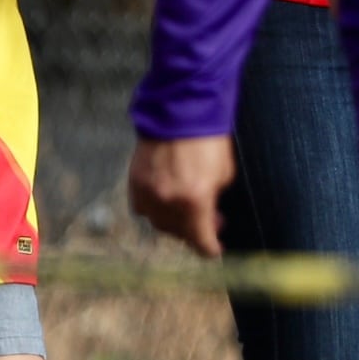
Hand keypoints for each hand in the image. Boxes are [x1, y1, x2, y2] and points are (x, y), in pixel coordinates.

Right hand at [129, 134, 236, 256]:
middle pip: (180, 234)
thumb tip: (210, 217)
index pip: (201, 242)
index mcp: (195, 202)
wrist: (180, 110)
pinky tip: (166, 197)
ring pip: (159, 223)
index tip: (215, 249)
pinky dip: (154, 207)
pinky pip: (143, 207)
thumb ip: (213, 202)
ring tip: (186, 207)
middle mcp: (168, 202)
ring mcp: (148, 193)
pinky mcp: (135, 182)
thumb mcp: (224, 175)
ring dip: (174, 220)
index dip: (210, 249)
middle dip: (195, 230)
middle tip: (208, 219)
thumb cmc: (208, 140)